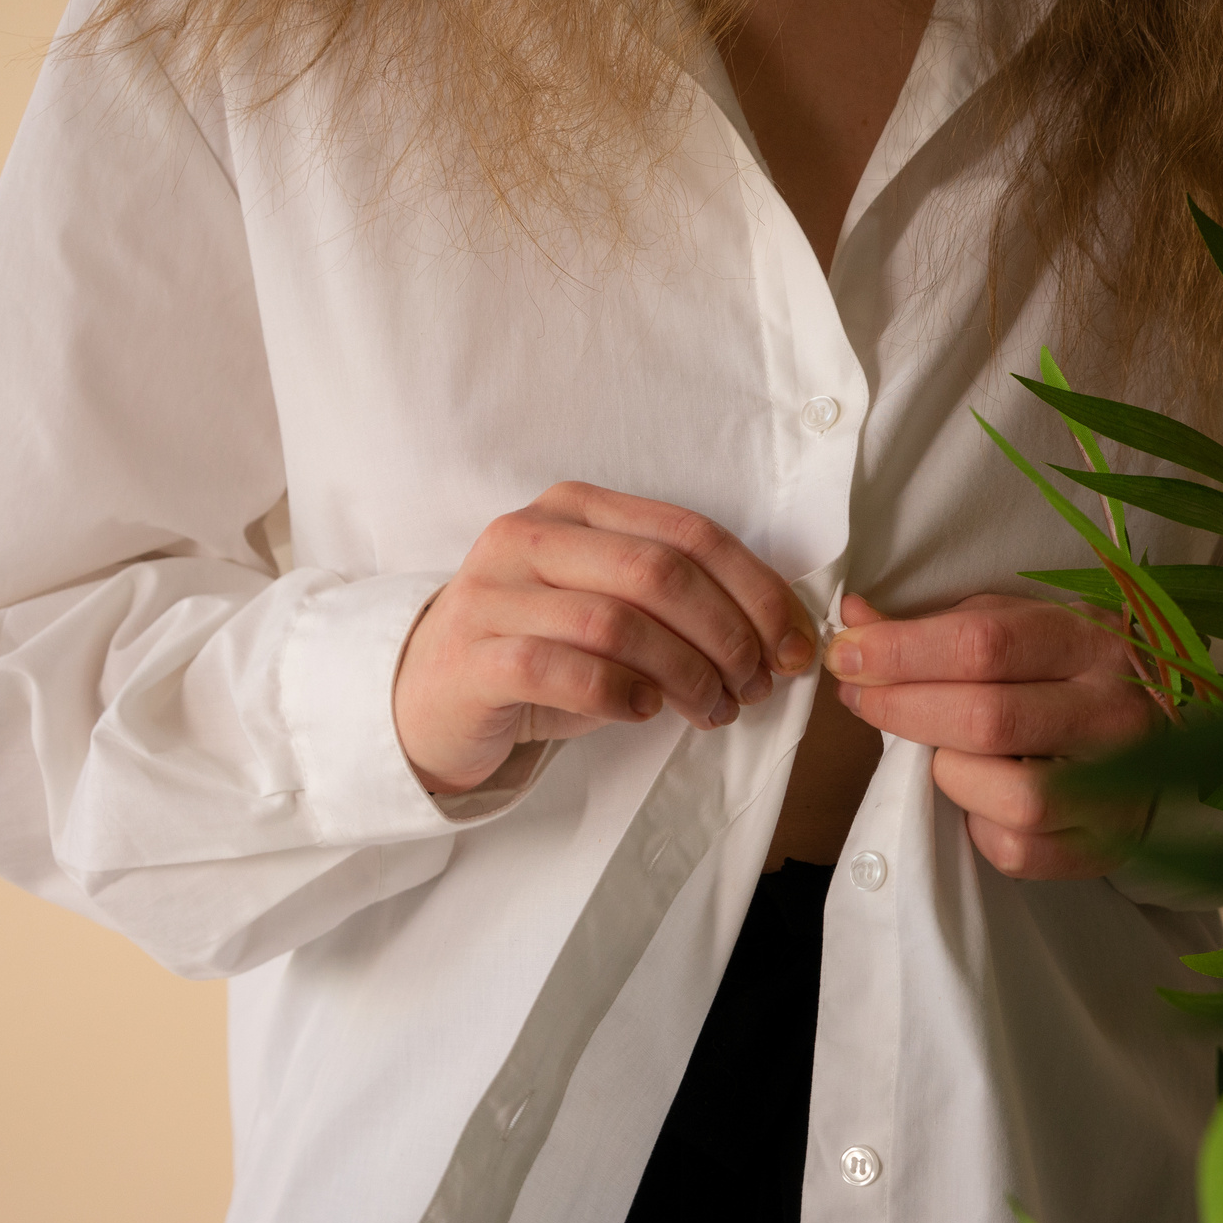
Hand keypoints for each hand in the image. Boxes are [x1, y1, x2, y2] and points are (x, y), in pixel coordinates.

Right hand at [396, 483, 818, 793]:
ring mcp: (494, 592)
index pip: (690, 533)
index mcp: (576, 508)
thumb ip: (681, 604)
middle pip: (660, 573)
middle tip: (756, 686)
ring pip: (618, 623)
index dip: (757, 590)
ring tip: (710, 710)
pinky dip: (621, 695)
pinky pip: (565, 670)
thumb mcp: (612, 610)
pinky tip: (643, 713)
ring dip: (685, 675)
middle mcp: (530, 535)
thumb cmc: (540, 652)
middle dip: (729, 635)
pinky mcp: (474, 656)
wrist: (427, 697)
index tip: (795, 646)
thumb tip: (785, 634)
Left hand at [823, 592, 1156, 879]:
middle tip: (860, 698)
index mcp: (1090, 642)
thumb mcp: (1016, 627)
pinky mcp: (1104, 846)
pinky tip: (978, 795)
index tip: (847, 654)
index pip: (985, 643)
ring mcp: (1118, 786)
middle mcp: (1114, 712)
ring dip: (949, 774)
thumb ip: (937, 626)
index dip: (902, 651)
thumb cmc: (1065, 674)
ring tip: (939, 752)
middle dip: (902, 709)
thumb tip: (854, 621)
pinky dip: (977, 824)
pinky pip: (1017, 849)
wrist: (1166, 736)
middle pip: (987, 718)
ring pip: (1011, 796)